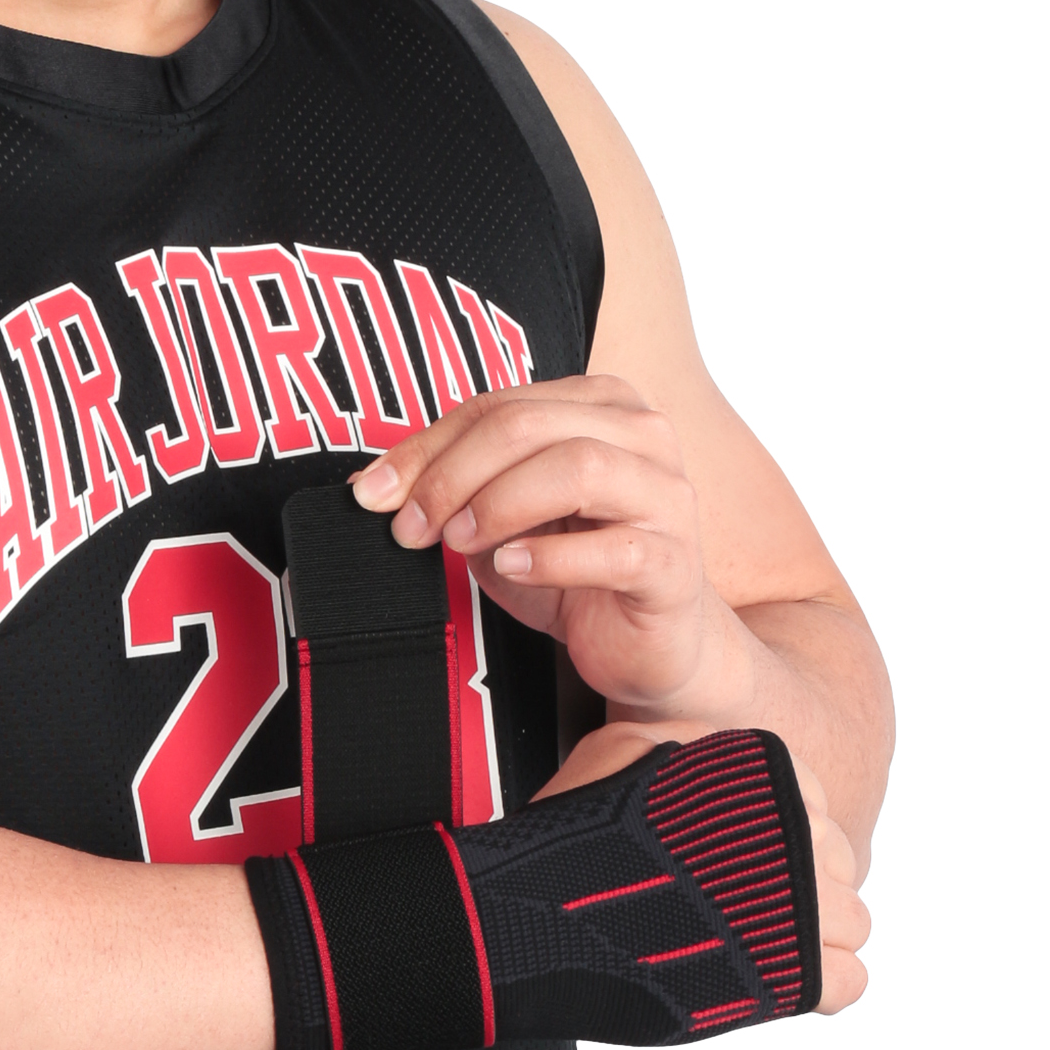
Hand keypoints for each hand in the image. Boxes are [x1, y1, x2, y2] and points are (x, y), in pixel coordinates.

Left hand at [351, 377, 724, 717]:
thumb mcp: (503, 523)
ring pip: (578, 469)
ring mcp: (667, 498)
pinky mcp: (673, 563)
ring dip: (500, 505)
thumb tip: (375, 487)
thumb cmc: (580, 574)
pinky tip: (513, 567)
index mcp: (601, 406)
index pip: (498, 405)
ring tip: (461, 542)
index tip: (375, 493)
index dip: (426, 448)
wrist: (648, 645)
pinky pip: (613, 549)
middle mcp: (643, 437)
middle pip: (530, 427)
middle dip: (453, 476)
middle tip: (413, 525)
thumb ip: (455, 491)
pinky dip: (549, 557)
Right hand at [536, 723, 869, 1014]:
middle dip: (793, 889)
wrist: (548, 909)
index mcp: (766, 769)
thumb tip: (704, 765)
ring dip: (805, 938)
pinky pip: (847, 981)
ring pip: (850, 923)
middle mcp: (800, 829)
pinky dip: (813, 987)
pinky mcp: (798, 973)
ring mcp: (806, 902)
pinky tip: (766, 983)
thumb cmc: (577, 832)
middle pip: (835, 863)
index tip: (732, 864)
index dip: (774, 841)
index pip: (811, 807)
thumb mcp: (624, 745)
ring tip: (747, 948)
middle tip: (732, 911)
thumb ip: (685, 748)